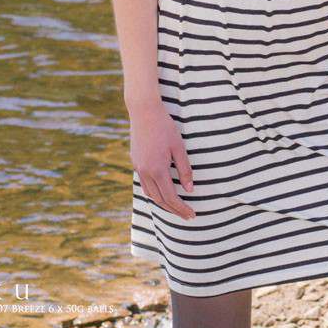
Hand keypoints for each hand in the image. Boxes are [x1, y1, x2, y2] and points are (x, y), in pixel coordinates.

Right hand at [129, 98, 195, 220]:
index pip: (171, 197)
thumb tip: (190, 190)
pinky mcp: (135, 162)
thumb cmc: (165, 126)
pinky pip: (144, 183)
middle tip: (186, 216)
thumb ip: (185, 170)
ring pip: (150, 193)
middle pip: (160, 200)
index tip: (192, 215)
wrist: (144, 111)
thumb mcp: (179, 147)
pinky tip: (162, 190)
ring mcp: (138, 167)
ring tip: (175, 207)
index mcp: (158, 169)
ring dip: (163, 203)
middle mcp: (145, 172)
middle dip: (174, 210)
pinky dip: (154, 191)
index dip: (181, 208)